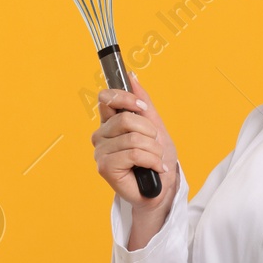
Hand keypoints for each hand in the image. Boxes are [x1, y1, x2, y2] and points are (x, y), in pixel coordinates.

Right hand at [92, 73, 179, 209]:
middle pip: (125, 118)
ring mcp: (101, 152)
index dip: (127, 99)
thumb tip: (131, 77)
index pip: (107, 98)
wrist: (162, 186)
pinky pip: (134, 154)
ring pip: (133, 138)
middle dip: (149, 131)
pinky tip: (154, 168)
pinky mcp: (105, 168)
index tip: (142, 108)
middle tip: (155, 144)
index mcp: (110, 123)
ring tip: (156, 159)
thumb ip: (142, 103)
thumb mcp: (154, 125)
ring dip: (154, 149)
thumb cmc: (156, 158)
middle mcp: (101, 135)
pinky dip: (152, 161)